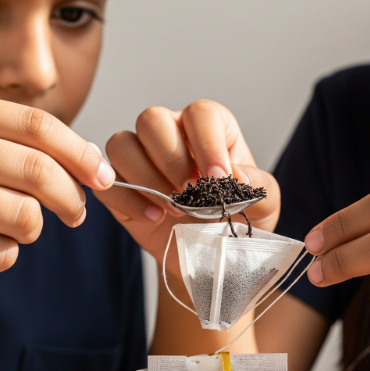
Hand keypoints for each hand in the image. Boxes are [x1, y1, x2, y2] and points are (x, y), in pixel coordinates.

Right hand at [0, 92, 113, 298]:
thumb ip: (7, 143)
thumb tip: (86, 166)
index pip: (37, 125)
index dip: (80, 153)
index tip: (103, 175)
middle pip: (41, 173)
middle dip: (73, 200)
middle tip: (77, 215)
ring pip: (27, 218)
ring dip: (30, 230)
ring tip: (3, 228)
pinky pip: (3, 254)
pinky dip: (1, 255)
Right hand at [95, 100, 279, 272]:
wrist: (212, 255)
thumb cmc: (237, 220)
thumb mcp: (262, 206)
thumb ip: (256, 186)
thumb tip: (235, 175)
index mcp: (210, 128)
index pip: (201, 114)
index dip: (207, 143)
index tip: (217, 178)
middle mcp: (172, 134)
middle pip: (152, 119)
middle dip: (171, 158)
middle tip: (190, 193)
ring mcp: (141, 158)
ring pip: (122, 143)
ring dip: (146, 177)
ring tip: (173, 209)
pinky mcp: (121, 186)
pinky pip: (107, 181)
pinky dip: (128, 199)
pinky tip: (154, 218)